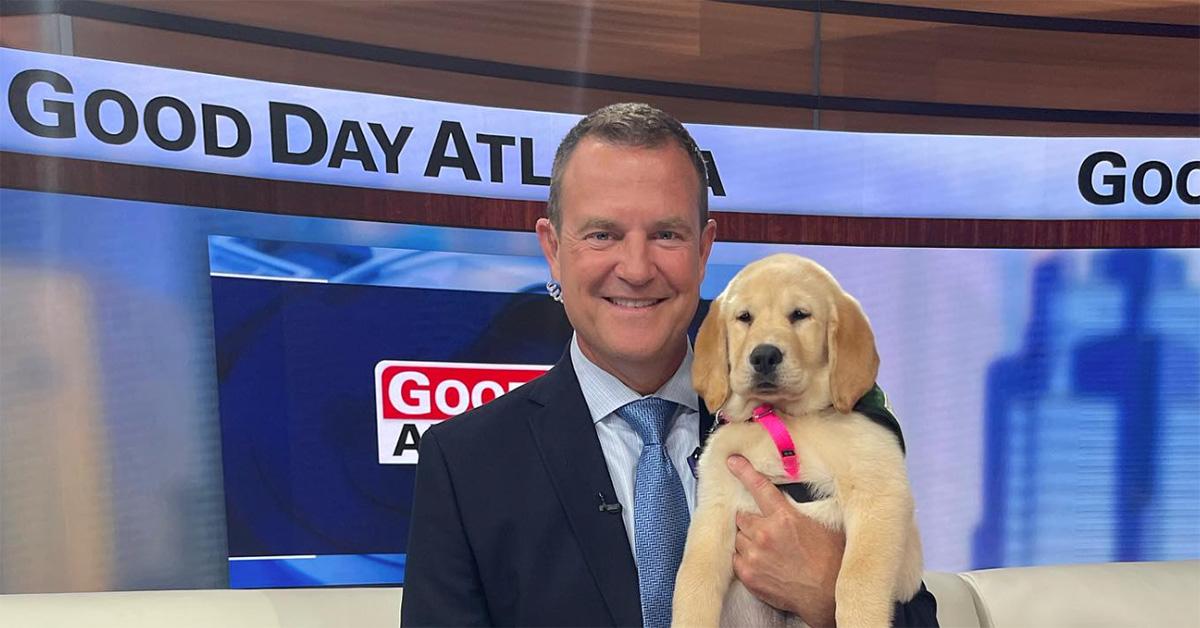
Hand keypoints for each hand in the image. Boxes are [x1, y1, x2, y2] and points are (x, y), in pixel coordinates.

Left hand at [726, 454, 844, 627]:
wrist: (827, 595)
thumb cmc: (830, 562)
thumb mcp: (821, 526)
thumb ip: (798, 511)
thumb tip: (790, 500)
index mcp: (784, 518)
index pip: (759, 487)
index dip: (744, 472)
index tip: (733, 462)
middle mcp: (765, 534)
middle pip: (742, 516)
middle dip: (751, 519)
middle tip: (766, 528)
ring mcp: (754, 555)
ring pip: (737, 537)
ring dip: (747, 539)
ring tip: (767, 548)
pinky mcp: (748, 574)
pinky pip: (735, 558)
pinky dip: (744, 557)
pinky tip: (762, 561)